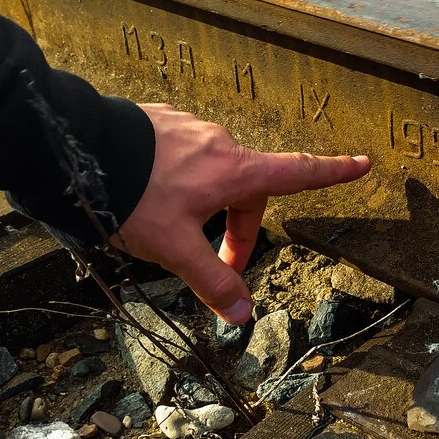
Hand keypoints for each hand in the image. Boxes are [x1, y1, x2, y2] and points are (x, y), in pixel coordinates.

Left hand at [115, 103, 369, 323]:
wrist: (76, 146)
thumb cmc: (132, 196)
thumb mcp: (174, 249)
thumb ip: (211, 281)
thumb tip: (243, 315)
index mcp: (234, 171)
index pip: (298, 173)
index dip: (333, 173)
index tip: (362, 164)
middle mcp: (219, 144)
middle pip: (246, 191)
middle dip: (236, 229)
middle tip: (212, 265)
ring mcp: (188, 129)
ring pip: (209, 175)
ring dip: (200, 205)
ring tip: (162, 226)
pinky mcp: (159, 123)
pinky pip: (180, 157)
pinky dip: (174, 181)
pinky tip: (145, 195)